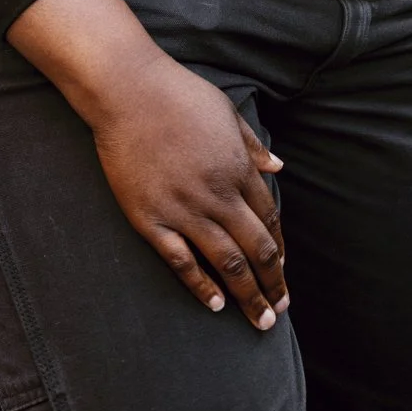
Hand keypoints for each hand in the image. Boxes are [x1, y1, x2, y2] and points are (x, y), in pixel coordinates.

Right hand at [4, 0, 288, 330]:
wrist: (127, 91)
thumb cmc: (178, 93)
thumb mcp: (226, 112)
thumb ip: (252, 145)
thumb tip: (278, 167)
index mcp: (237, 168)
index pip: (269, 219)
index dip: (280, 251)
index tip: (284, 273)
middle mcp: (217, 194)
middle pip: (256, 249)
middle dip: (272, 284)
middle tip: (278, 311)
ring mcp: (184, 209)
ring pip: (227, 263)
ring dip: (247, 295)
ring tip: (260, 320)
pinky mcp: (151, 219)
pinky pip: (182, 262)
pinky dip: (201, 286)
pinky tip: (215, 304)